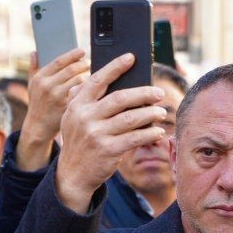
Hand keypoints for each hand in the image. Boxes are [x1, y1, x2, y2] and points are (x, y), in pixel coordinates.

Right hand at [17, 48, 88, 170]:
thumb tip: (35, 51)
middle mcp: (48, 86)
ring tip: (92, 76)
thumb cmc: (38, 103)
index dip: (72, 55)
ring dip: (88, 77)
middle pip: (72, 70)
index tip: (82, 51)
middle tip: (90, 63)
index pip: (59, 61)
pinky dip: (90, 91)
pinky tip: (94, 90)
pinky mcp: (68, 107)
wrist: (39, 127)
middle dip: (84, 65)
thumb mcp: (32, 86)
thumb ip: (34, 68)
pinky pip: (84, 95)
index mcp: (40, 78)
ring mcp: (58, 98)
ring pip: (80, 81)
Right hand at [54, 53, 166, 213]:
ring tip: (161, 111)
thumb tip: (105, 78)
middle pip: (120, 98)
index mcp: (77, 105)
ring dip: (150, 113)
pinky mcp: (108, 150)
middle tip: (159, 92)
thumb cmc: (79, 142)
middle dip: (143, 93)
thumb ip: (81, 98)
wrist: (71, 175)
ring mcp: (96, 134)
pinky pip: (134, 138)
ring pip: (130, 118)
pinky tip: (158, 131)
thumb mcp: (72, 118)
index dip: (115, 67)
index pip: (97, 80)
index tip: (131, 57)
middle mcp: (85, 117)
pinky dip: (149, 133)